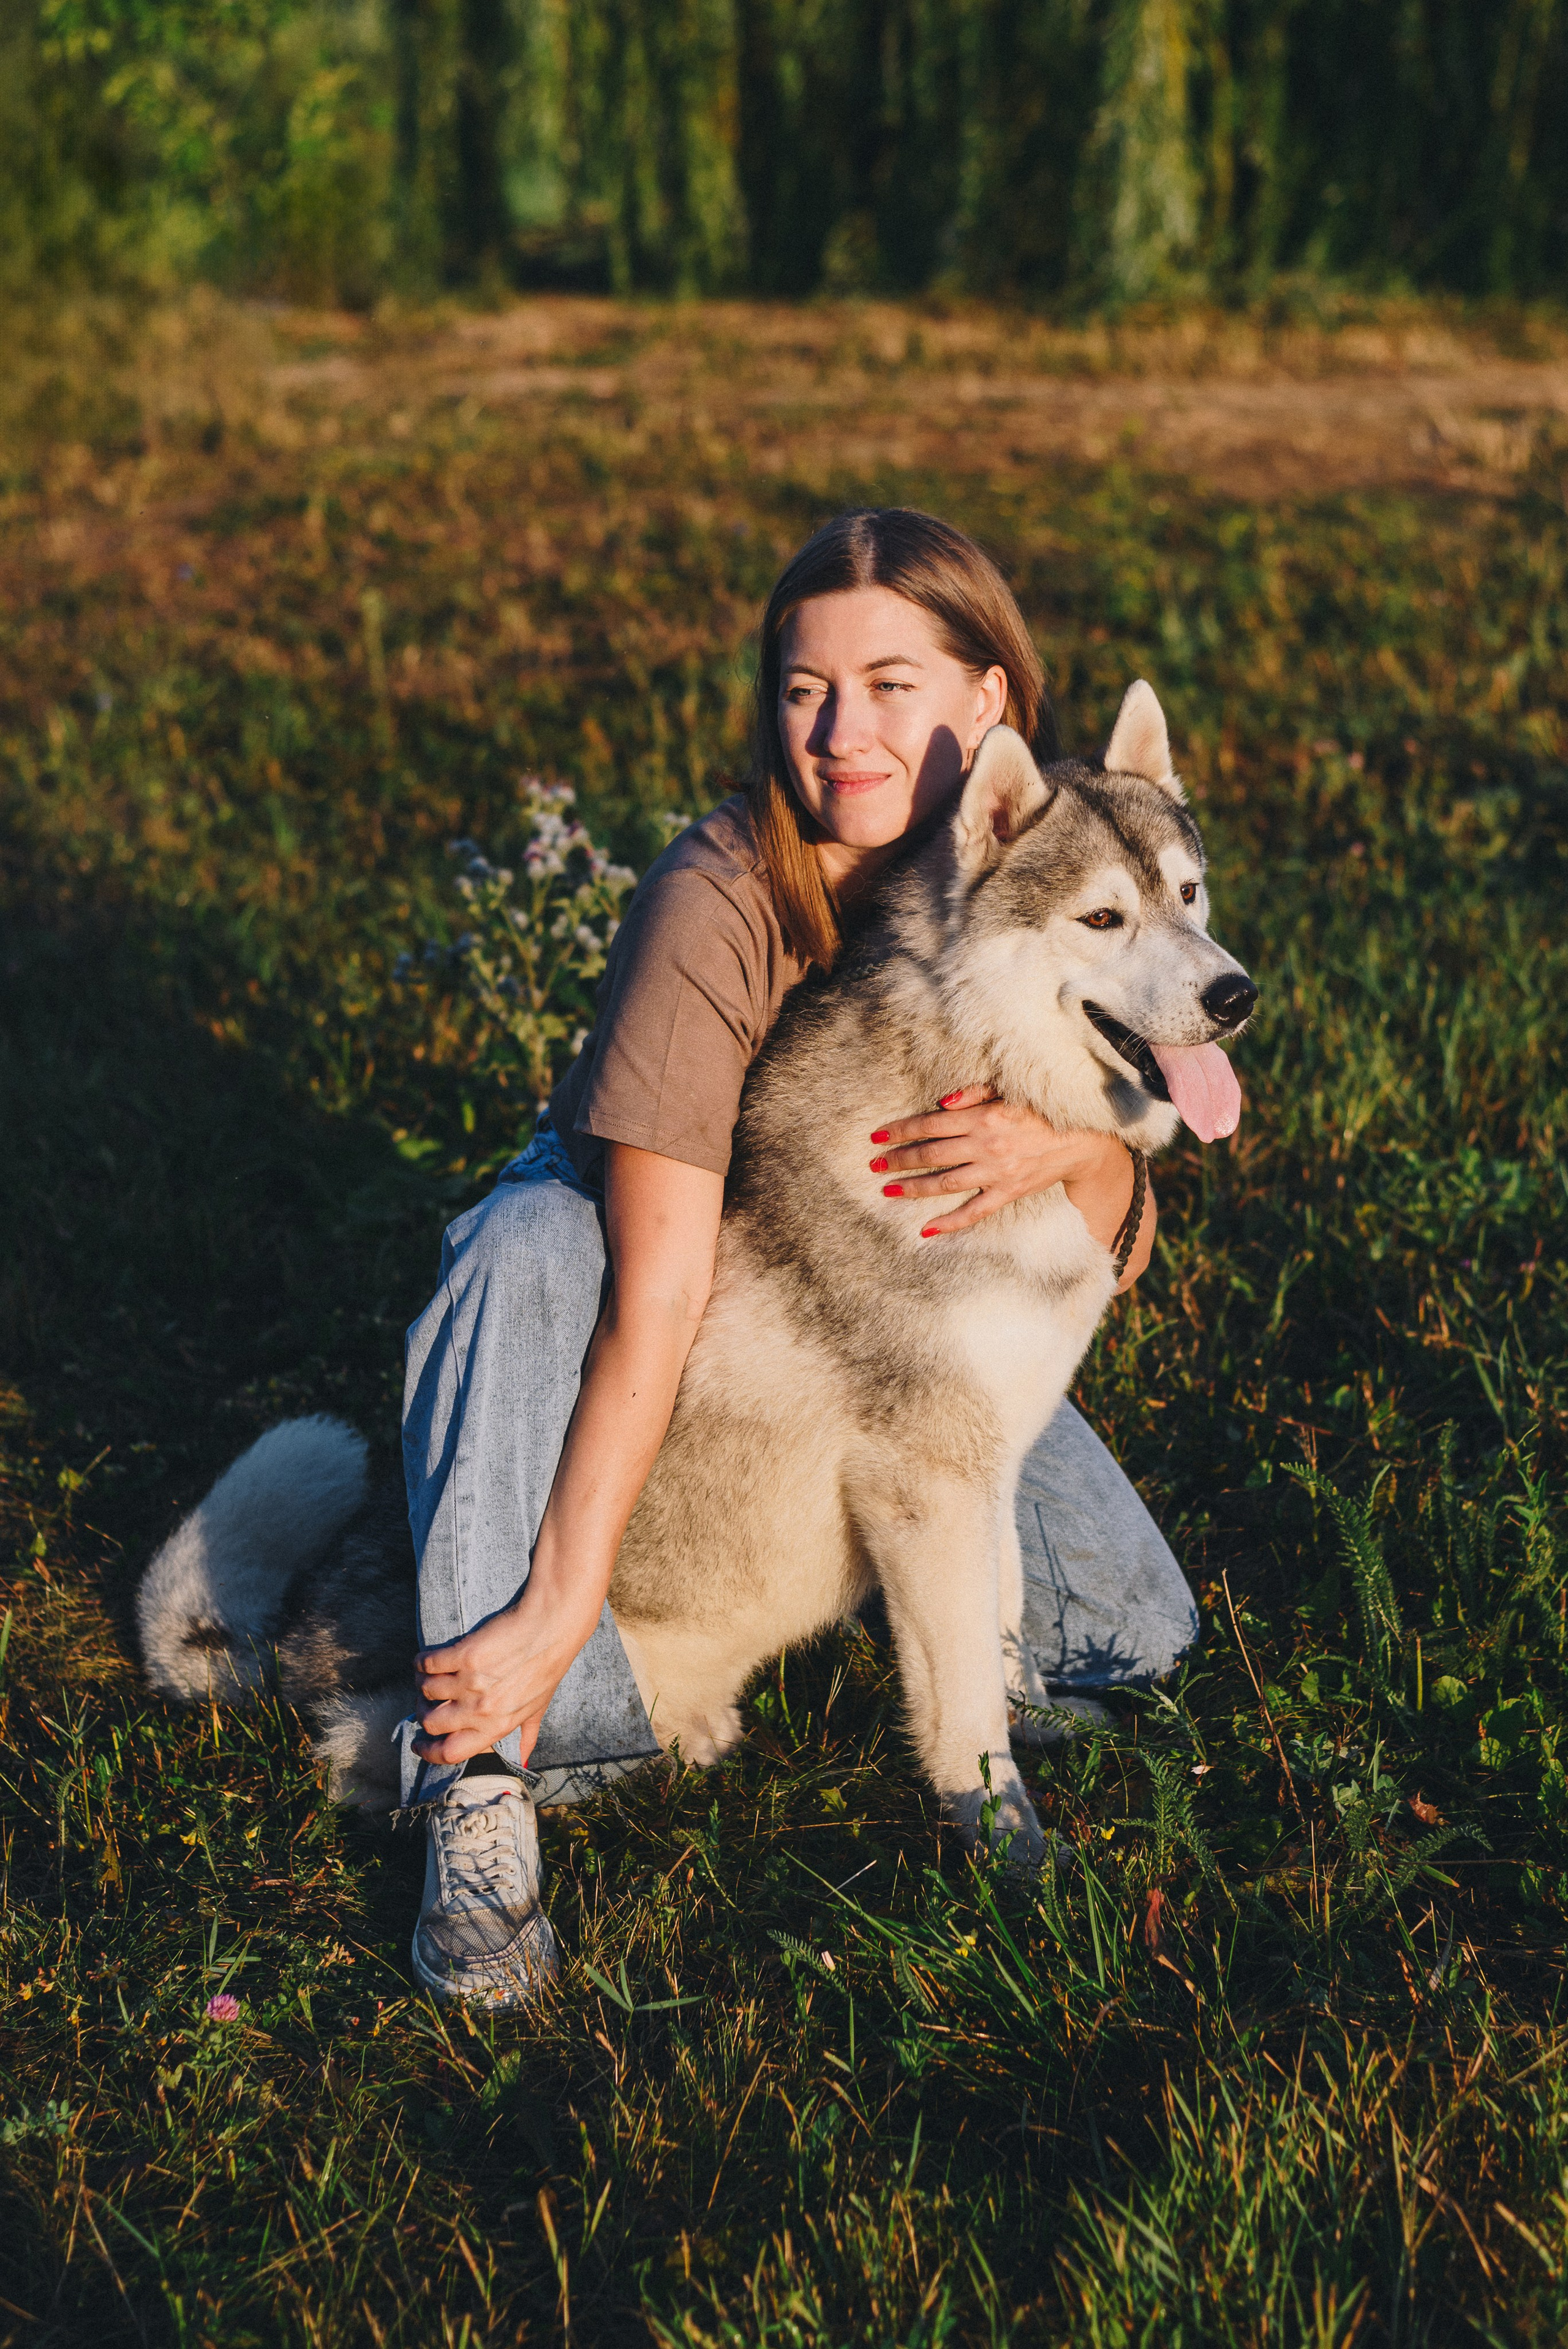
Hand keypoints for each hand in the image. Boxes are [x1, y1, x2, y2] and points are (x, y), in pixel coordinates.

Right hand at [412, 1575, 602, 1768]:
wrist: (552, 1625)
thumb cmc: (547, 1666)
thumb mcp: (538, 1707)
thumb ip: (526, 1735)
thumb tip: (523, 1760)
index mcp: (497, 1727)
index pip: (450, 1753)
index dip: (428, 1752)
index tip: (419, 1744)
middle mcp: (481, 1710)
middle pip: (431, 1723)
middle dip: (423, 1713)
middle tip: (426, 1702)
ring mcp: (471, 1682)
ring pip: (426, 1691)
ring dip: (422, 1684)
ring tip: (427, 1677)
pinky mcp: (464, 1654)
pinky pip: (427, 1664)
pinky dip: (422, 1662)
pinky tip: (427, 1659)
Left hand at [869, 1086, 1131, 1238]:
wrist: (1082, 1138)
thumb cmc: (1042, 1109)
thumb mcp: (1010, 1090)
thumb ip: (975, 1093)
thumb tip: (940, 1103)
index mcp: (984, 1116)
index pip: (931, 1124)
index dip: (901, 1130)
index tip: (877, 1136)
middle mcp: (986, 1145)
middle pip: (931, 1154)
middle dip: (899, 1160)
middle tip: (874, 1166)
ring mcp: (997, 1172)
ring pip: (945, 1183)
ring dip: (913, 1188)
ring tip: (888, 1190)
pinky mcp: (1008, 1193)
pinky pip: (974, 1212)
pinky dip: (950, 1223)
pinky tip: (926, 1229)